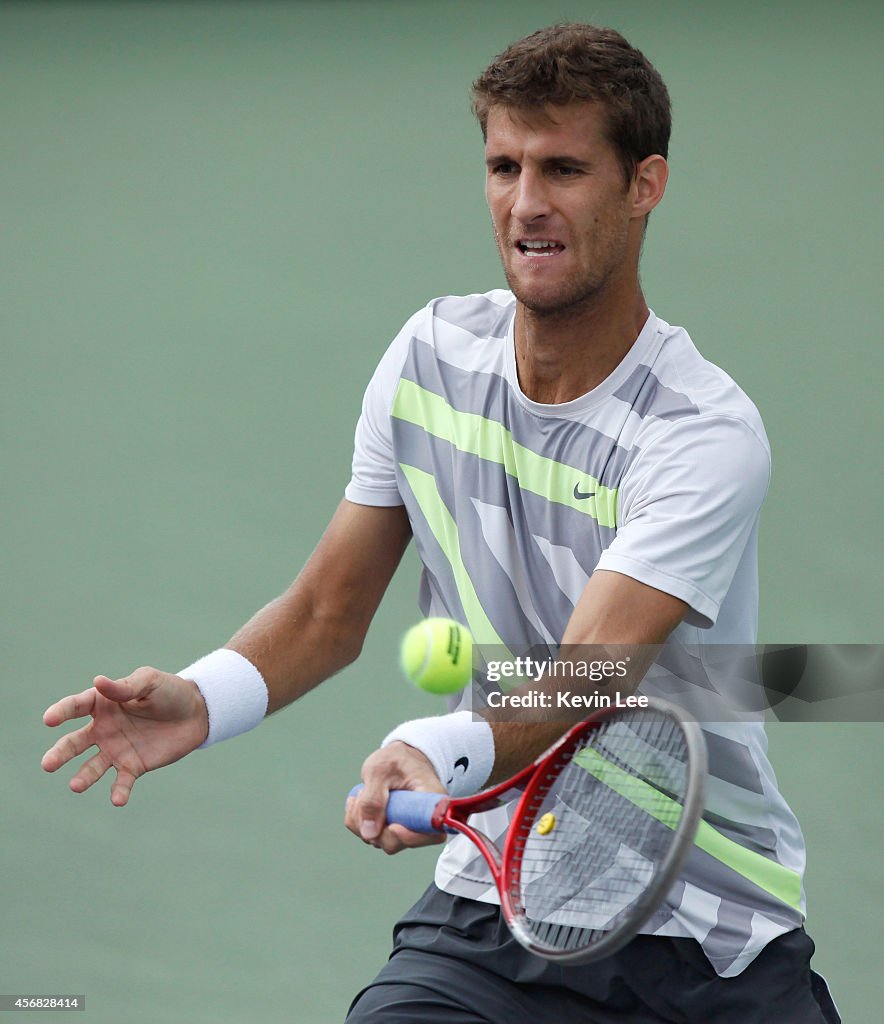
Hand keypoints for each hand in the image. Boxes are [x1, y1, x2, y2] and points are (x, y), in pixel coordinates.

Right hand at [41, 668, 209, 805]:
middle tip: (48, 764)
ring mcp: (116, 750)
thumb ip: (125, 687)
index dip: (61, 712)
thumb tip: (98, 681)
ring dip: (83, 777)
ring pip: (92, 767)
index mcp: (103, 704)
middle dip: (60, 753)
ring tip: (75, 785)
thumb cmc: (170, 691)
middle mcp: (103, 729)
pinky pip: (121, 782)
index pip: (76, 706)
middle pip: (75, 743)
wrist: (197, 713)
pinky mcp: (133, 766)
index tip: (49, 719)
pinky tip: (118, 799)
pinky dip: (118, 791)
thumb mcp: (149, 682)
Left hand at [345, 741, 446, 854]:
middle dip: (374, 826)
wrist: (397, 757)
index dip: (409, 836)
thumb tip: (369, 834)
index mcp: (432, 800)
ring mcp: (408, 829)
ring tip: (363, 792)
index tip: (391, 826)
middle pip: (400, 842)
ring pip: (382, 841)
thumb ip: (372, 799)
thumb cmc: (395, 759)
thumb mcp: (379, 770)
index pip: (431, 832)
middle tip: (363, 796)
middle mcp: (424, 820)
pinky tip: (360, 801)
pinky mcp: (394, 831)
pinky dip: (359, 822)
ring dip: (363, 822)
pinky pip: (372, 837)